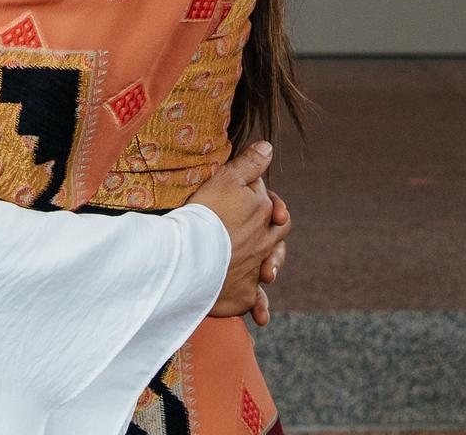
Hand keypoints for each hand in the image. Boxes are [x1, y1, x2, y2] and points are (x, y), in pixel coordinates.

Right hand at [189, 140, 288, 322]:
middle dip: (274, 239)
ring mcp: (253, 272)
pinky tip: (262, 317)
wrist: (188, 256)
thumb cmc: (205, 213)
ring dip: (268, 272)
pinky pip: (254, 303)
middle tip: (260, 232)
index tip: (265, 206)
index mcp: (263, 216)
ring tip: (266, 276)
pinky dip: (259, 308)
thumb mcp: (226, 179)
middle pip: (277, 241)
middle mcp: (264, 245)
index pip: (275, 208)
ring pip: (267, 272)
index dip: (270, 204)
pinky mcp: (242, 296)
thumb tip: (269, 148)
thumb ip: (250, 164)